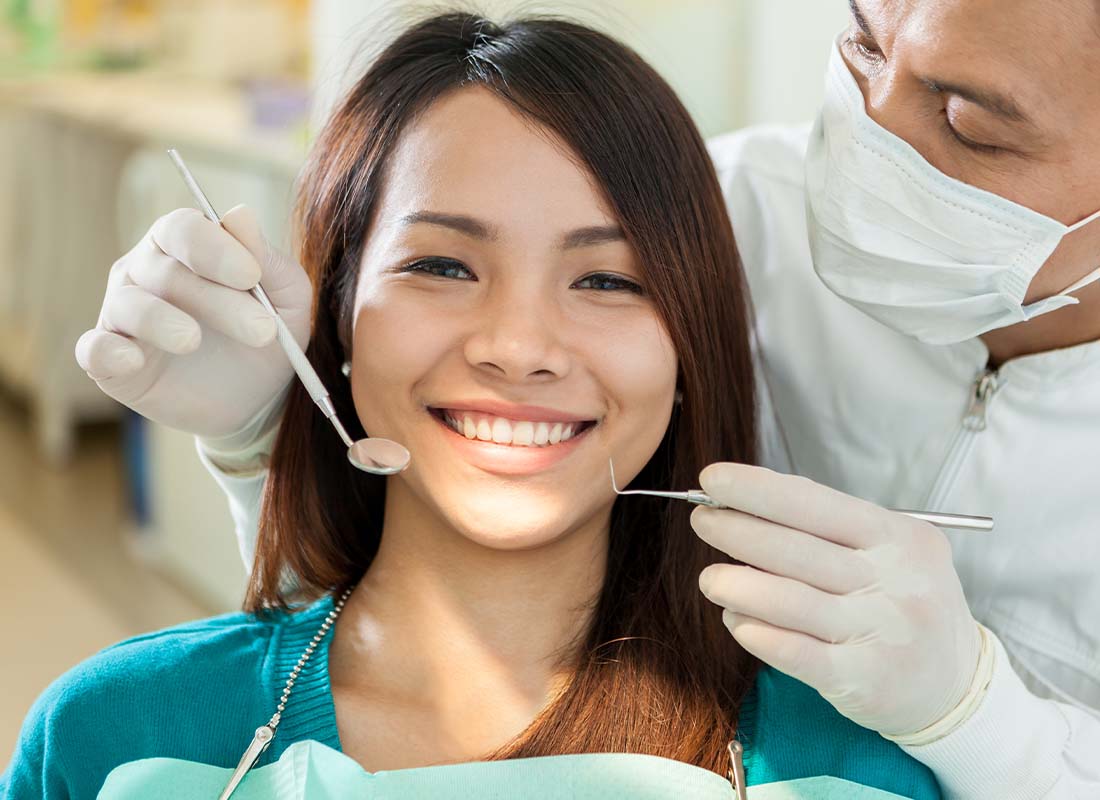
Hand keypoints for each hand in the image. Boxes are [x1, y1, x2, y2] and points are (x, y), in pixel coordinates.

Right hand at [75, 205, 309, 439]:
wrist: (255, 399)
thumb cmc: (267, 334)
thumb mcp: (286, 299)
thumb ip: (267, 261)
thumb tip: (239, 214)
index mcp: (186, 246)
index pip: (184, 228)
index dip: (214, 249)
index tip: (250, 277)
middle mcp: (145, 271)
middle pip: (166, 271)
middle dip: (217, 300)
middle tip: (262, 331)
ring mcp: (123, 314)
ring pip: (129, 304)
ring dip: (162, 321)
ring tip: (193, 341)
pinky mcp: (110, 361)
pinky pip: (95, 348)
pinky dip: (108, 351)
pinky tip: (132, 360)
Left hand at [691, 463, 980, 736]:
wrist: (957, 685)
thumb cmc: (904, 603)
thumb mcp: (889, 552)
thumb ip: (828, 532)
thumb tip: (745, 508)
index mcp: (897, 537)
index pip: (816, 503)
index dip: (758, 489)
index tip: (711, 480)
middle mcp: (893, 581)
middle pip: (797, 549)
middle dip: (737, 530)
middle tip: (702, 520)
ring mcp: (880, 632)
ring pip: (791, 601)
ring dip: (737, 585)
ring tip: (709, 579)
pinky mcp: (864, 679)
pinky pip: (798, 653)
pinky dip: (759, 634)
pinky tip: (736, 620)